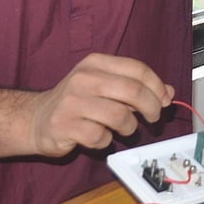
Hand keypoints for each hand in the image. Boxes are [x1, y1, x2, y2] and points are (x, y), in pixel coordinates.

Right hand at [26, 53, 173, 156]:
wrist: (35, 118)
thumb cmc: (76, 101)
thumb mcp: (105, 85)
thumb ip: (137, 86)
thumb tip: (168, 92)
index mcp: (96, 63)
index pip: (138, 69)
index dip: (157, 86)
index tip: (164, 100)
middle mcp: (83, 78)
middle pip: (133, 91)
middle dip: (151, 108)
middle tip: (153, 118)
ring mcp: (72, 102)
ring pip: (120, 116)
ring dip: (130, 127)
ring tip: (124, 128)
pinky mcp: (64, 126)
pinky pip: (100, 136)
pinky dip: (106, 140)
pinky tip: (100, 136)